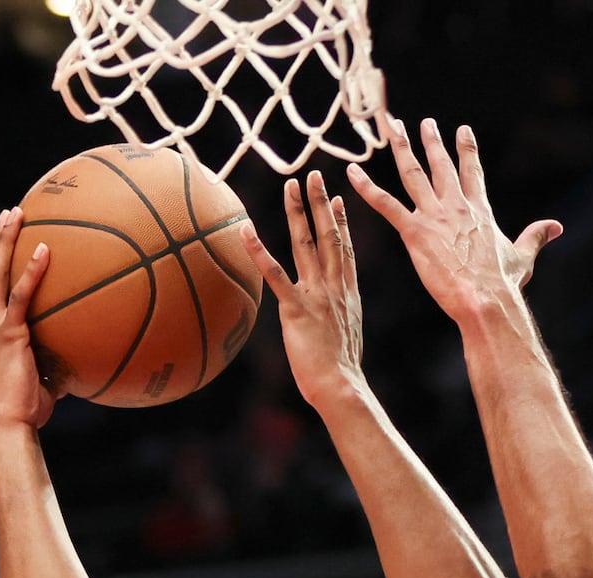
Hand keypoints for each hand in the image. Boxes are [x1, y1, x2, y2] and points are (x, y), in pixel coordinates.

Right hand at [0, 207, 55, 432]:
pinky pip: (21, 296)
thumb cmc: (28, 408)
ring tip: (15, 213)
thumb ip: (58, 359)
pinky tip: (45, 250)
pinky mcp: (8, 334)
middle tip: (9, 213)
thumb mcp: (45, 376)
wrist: (10, 423)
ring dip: (3, 240)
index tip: (4, 236)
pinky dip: (31, 271)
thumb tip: (85, 356)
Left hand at [241, 173, 365, 409]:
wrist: (342, 386)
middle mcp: (334, 287)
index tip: (339, 199)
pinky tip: (246, 230)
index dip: (341, 223)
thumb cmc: (341, 375)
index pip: (344, 250)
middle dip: (321, 203)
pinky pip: (274, 273)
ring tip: (291, 184)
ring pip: (306, 244)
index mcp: (347, 294)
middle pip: (328, 236)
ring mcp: (316, 295)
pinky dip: (258, 250)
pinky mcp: (296, 308)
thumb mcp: (345, 341)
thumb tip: (329, 326)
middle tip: (314, 176)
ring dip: (298, 212)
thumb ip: (337, 323)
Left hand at [348, 118, 560, 323]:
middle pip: (441, 165)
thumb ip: (536, 237)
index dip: (467, 149)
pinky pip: (385, 204)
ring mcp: (434, 215)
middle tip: (424, 123)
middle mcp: (456, 206)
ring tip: (393, 128)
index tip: (463, 130)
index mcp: (479, 211)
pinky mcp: (414, 231)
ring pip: (412, 173)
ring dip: (401, 149)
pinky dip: (366, 188)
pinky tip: (352, 172)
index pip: (472, 172)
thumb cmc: (503, 284)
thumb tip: (557, 226)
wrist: (485, 299)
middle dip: (432, 141)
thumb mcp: (523, 257)